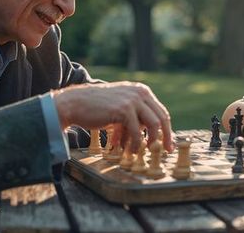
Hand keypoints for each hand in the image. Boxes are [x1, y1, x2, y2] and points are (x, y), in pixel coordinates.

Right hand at [53, 81, 172, 152]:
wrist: (75, 103)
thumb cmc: (96, 108)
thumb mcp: (121, 108)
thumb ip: (136, 117)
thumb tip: (148, 136)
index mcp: (141, 91)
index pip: (161, 111)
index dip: (166, 129)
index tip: (168, 144)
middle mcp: (140, 92)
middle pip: (162, 117)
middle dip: (165, 136)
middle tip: (165, 151)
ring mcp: (133, 100)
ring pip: (153, 124)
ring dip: (149, 141)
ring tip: (140, 152)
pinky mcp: (124, 109)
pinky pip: (136, 132)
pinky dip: (135, 144)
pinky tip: (130, 151)